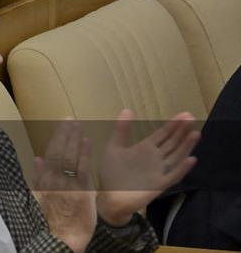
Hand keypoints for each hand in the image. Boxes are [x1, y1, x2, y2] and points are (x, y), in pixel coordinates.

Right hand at [33, 119, 95, 252]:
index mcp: (45, 178)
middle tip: (71, 119)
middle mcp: (55, 178)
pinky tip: (86, 141)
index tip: (62, 125)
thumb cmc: (52, 216)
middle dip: (66, 133)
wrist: (63, 235)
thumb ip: (38, 176)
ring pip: (70, 156)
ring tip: (78, 125)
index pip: (51, 152)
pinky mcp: (82, 189)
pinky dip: (84, 153)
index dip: (57, 137)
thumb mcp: (40, 195)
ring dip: (74, 139)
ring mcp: (69, 182)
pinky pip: (83, 167)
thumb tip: (37, 158)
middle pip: (60, 150)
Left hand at [96, 109, 198, 225]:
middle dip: (182, 131)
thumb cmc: (112, 172)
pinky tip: (191, 159)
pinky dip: (182, 168)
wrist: (111, 196)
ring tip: (195, 134)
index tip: (185, 115)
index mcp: (145, 148)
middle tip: (192, 118)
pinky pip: (173, 176)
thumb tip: (127, 109)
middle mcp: (155, 158)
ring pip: (176, 156)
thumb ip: (121, 130)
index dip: (173, 125)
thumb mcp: (114, 147)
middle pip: (172, 142)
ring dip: (186, 146)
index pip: (162, 134)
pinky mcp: (160, 184)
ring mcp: (159, 171)